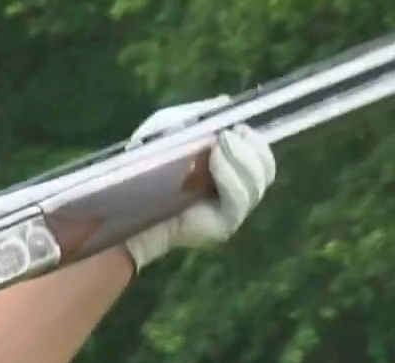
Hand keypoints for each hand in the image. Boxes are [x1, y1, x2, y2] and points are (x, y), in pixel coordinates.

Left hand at [121, 101, 276, 271]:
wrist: (128, 205)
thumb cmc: (146, 167)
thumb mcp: (168, 130)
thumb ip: (196, 116)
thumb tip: (225, 102)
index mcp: (231, 170)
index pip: (262, 158)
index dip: (257, 140)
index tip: (237, 126)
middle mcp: (237, 192)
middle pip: (266, 170)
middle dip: (251, 148)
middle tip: (227, 135)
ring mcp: (232, 212)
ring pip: (256, 185)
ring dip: (240, 159)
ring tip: (217, 145)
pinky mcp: (223, 227)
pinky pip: (239, 201)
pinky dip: (230, 177)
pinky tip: (214, 161)